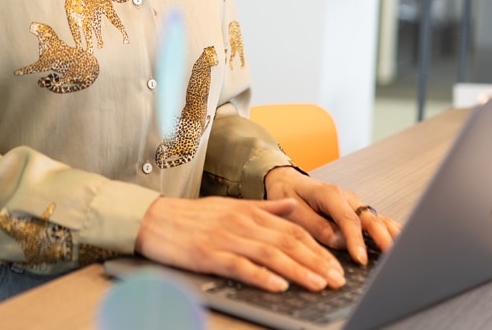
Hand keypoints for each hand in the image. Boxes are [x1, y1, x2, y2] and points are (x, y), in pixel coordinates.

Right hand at [135, 196, 347, 292]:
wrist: (154, 219)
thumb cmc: (191, 216)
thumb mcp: (231, 206)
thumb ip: (264, 208)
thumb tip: (292, 207)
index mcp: (249, 212)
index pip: (293, 230)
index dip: (317, 249)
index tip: (336, 265)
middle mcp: (242, 223)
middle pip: (287, 242)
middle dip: (316, 262)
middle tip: (338, 280)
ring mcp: (226, 239)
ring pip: (270, 254)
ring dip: (298, 270)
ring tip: (318, 284)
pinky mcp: (209, 255)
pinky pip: (240, 266)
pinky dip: (261, 276)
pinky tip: (278, 286)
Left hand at [262, 167, 400, 265]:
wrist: (286, 180)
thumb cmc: (288, 194)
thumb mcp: (294, 211)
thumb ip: (316, 226)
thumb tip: (339, 241)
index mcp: (330, 194)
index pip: (348, 220)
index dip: (356, 241)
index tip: (361, 259)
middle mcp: (346, 197)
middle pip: (368, 218)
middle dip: (382, 237)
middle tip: (391, 256)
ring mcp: (353, 202)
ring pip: (376, 217)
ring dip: (390, 233)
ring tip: (403, 248)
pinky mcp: (356, 209)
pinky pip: (375, 219)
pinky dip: (388, 229)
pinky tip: (400, 238)